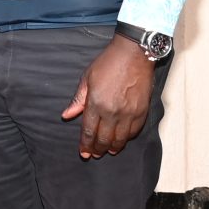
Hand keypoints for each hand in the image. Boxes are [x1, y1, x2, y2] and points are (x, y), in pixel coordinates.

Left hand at [62, 34, 155, 157]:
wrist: (134, 54)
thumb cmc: (108, 63)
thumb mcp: (87, 78)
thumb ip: (78, 100)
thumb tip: (67, 115)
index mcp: (96, 103)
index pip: (89, 131)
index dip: (85, 145)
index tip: (84, 153)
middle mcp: (112, 112)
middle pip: (104, 138)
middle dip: (98, 149)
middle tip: (94, 154)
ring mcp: (129, 113)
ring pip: (120, 139)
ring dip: (113, 147)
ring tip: (108, 151)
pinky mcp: (142, 111)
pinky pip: (134, 131)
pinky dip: (127, 138)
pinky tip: (122, 139)